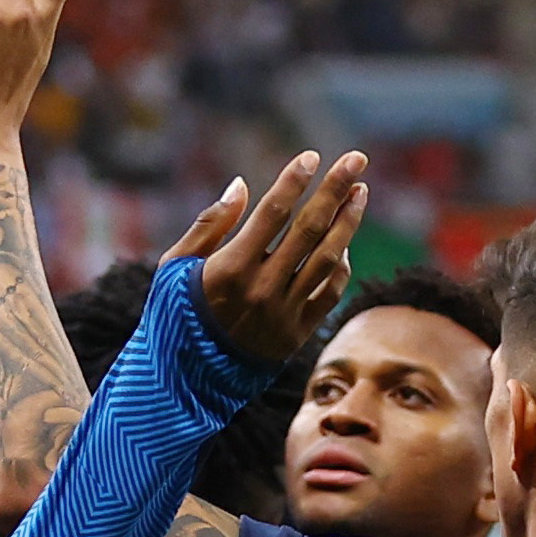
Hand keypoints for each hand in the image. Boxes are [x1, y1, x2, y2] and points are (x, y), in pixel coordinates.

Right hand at [170, 150, 371, 372]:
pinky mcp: (297, 334)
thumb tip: (240, 184)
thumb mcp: (175, 267)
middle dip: (336, 190)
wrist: (186, 379)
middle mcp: (263, 290)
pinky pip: (330, 293)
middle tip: (356, 159)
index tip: (312, 157)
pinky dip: (340, 265)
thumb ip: (210, 224)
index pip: (272, 214)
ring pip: (327, 259)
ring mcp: (284, 314)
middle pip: (310, 229)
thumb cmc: (175, 314)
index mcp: (230, 270)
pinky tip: (343, 242)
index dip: (294, 182)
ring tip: (360, 193)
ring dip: (348, 223)